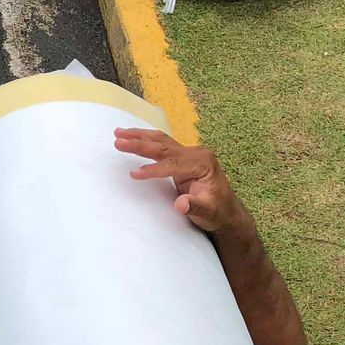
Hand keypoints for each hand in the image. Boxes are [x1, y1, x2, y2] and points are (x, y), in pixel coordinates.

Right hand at [114, 128, 243, 234]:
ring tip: (118, 132)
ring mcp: (189, 153)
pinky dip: (145, 140)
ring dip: (139, 136)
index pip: (173, 164)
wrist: (225, 210)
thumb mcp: (207, 212)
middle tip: (118, 142)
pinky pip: (161, 144)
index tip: (133, 174)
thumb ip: (194, 207)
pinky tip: (131, 136)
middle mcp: (196, 153)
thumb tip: (181, 205)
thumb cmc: (217, 211)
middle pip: (164, 146)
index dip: (153, 169)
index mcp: (203, 163)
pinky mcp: (181, 156)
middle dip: (139, 144)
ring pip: (161, 140)